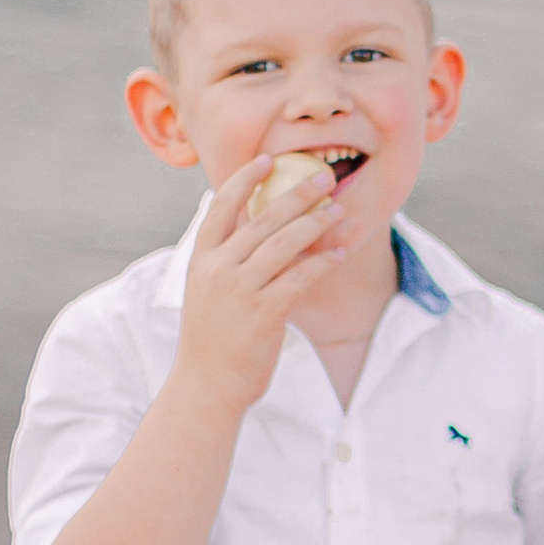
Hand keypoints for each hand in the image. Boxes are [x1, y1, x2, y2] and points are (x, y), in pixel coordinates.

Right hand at [174, 156, 339, 414]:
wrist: (206, 386)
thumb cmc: (212, 340)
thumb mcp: (207, 292)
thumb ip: (226, 260)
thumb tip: (252, 229)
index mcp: (201, 259)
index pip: (222, 206)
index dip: (246, 178)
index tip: (269, 158)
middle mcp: (218, 269)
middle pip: (262, 219)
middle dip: (297, 194)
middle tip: (325, 178)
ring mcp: (240, 291)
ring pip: (284, 243)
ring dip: (316, 223)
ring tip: (339, 211)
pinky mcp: (265, 314)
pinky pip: (301, 277)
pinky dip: (323, 262)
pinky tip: (341, 253)